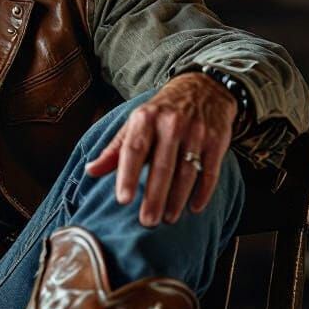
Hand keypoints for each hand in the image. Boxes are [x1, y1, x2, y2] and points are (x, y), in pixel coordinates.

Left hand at [84, 73, 236, 226]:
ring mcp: (197, 131)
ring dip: (177, 199)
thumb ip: (115, 149)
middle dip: (155, 197)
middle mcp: (171, 123)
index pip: (134, 150)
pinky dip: (203, 192)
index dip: (128, 176)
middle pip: (162, 166)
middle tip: (147, 221)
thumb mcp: (136, 123)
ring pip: (187, 171)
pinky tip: (194, 208)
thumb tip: (90, 171)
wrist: (203, 87)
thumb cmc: (161, 112)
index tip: (123, 200)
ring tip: (167, 219)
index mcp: (145, 118)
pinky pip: (210, 171)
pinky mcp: (217, 140)